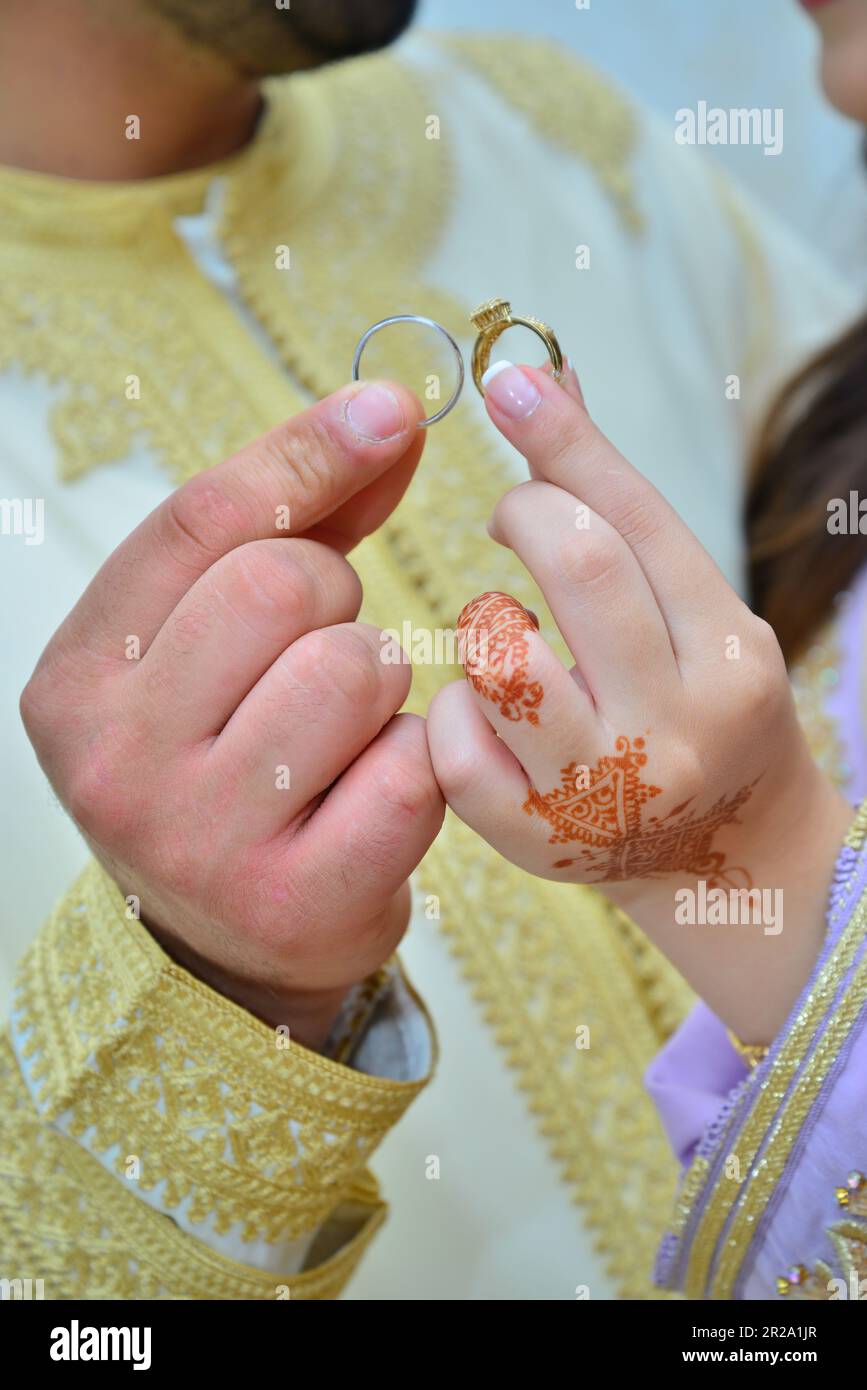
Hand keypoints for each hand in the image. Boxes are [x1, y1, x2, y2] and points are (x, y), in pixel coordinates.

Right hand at [21, 380, 443, 1049]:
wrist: (231, 942)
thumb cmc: (229, 765)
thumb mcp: (216, 647)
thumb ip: (295, 525)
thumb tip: (387, 418)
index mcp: (80, 678)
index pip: (198, 524)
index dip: (306, 451)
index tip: (391, 409)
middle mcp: (116, 758)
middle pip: (282, 584)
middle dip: (338, 598)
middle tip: (327, 647)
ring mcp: (201, 838)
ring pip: (354, 669)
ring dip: (379, 683)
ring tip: (348, 728)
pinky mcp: (296, 901)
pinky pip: (411, 769)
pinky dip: (418, 763)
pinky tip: (377, 791)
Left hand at [427, 360, 851, 1042]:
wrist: (718, 856)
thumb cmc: (696, 707)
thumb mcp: (693, 611)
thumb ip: (623, 511)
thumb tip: (551, 380)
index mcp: (730, 656)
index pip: (640, 522)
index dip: (568, 443)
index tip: (510, 381)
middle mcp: (676, 724)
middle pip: (580, 565)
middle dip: (528, 511)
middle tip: (516, 519)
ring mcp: (602, 790)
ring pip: (502, 653)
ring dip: (488, 617)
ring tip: (508, 632)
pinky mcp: (530, 837)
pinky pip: (453, 738)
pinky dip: (456, 705)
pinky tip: (488, 710)